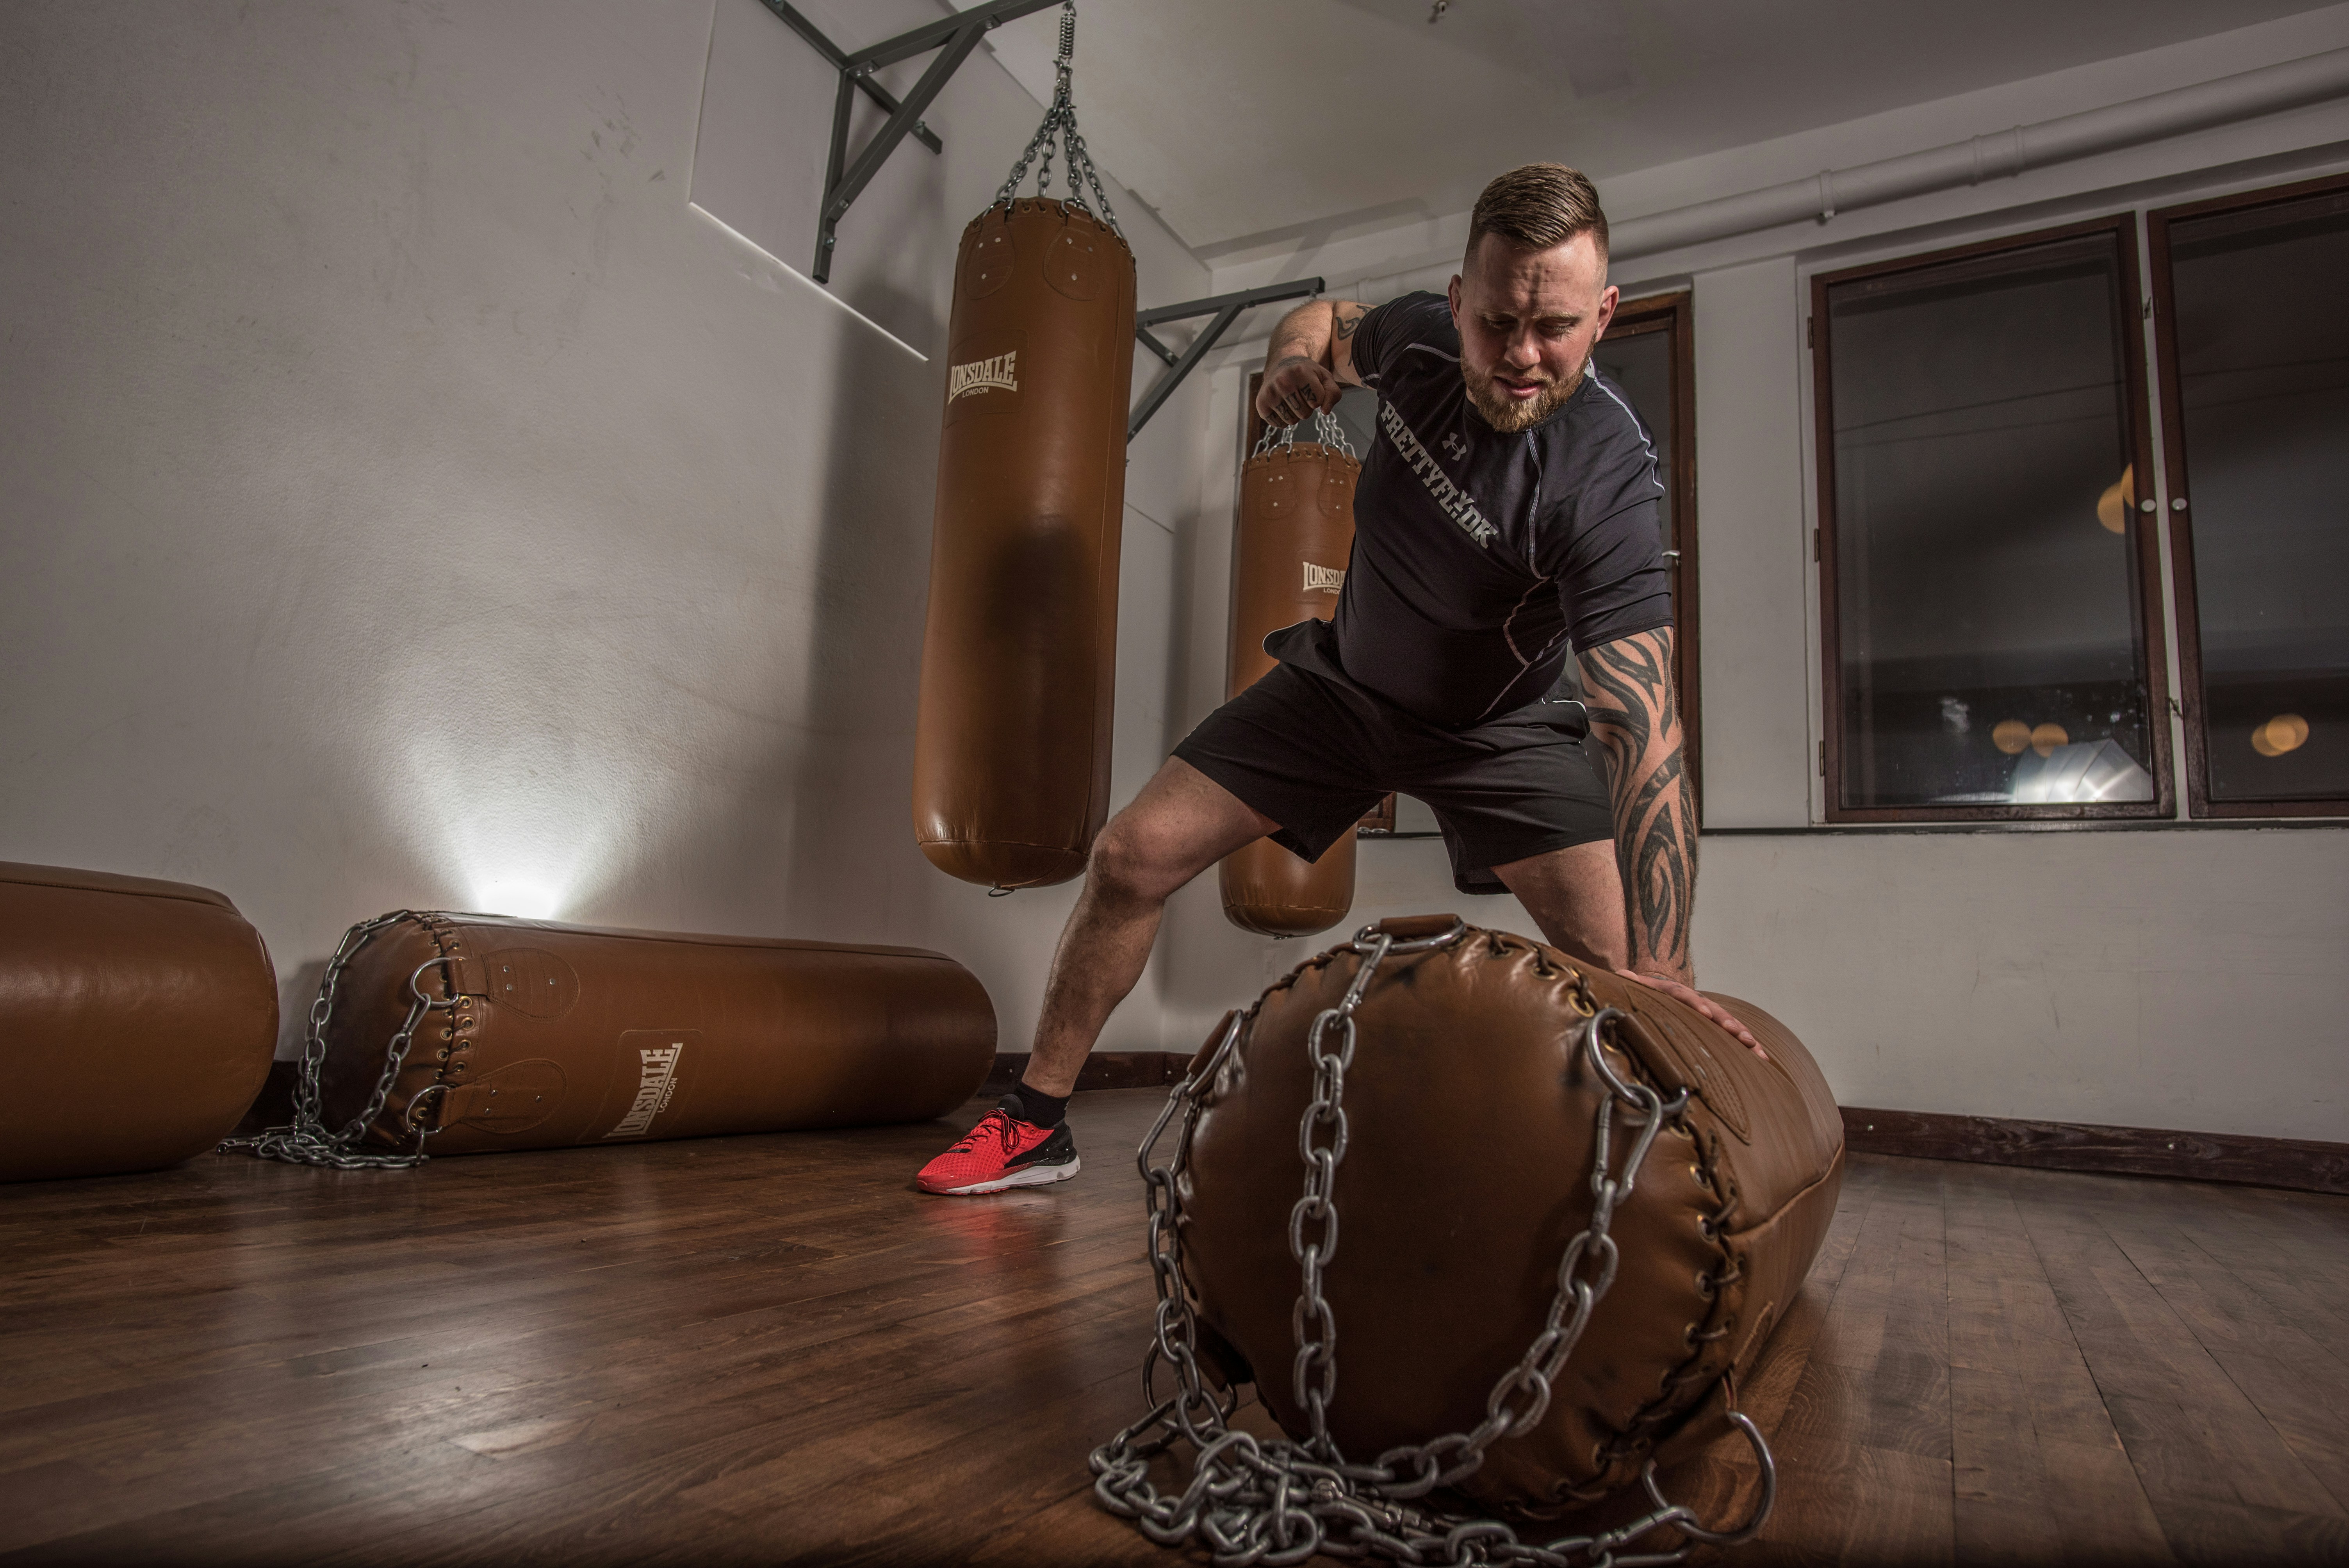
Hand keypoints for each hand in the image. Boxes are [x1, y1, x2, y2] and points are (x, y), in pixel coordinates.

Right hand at [1256, 354, 1340, 428]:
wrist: (1282, 364)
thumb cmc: (1306, 373)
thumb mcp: (1324, 378)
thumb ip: (1333, 393)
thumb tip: (1325, 412)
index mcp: (1300, 372)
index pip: (1317, 402)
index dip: (1318, 399)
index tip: (1312, 389)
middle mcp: (1282, 381)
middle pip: (1304, 414)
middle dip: (1306, 408)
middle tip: (1300, 394)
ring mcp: (1269, 393)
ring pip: (1291, 421)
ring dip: (1295, 414)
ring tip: (1291, 399)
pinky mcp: (1261, 403)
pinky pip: (1279, 425)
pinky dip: (1283, 419)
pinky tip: (1282, 405)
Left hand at [1614, 969, 1766, 1056]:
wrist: (1663, 991)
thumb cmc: (1648, 994)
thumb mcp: (1639, 987)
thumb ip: (1632, 983)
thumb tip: (1621, 973)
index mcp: (1676, 991)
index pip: (1685, 996)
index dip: (1693, 1003)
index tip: (1702, 1011)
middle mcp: (1697, 1001)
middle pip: (1713, 1010)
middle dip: (1725, 1021)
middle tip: (1734, 1032)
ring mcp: (1710, 1013)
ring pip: (1729, 1022)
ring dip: (1741, 1034)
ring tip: (1753, 1046)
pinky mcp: (1719, 1026)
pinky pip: (1736, 1035)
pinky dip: (1751, 1045)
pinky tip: (1763, 1057)